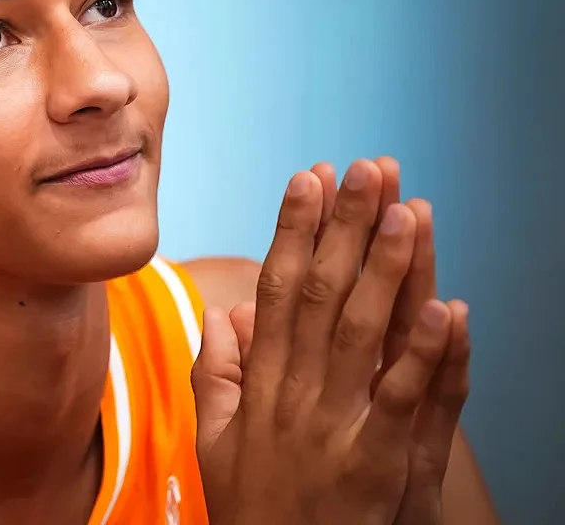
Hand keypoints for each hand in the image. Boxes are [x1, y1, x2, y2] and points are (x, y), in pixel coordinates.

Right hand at [192, 160, 468, 524]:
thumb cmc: (252, 508)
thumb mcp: (216, 439)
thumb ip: (217, 373)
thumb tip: (224, 313)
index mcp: (261, 382)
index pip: (276, 288)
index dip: (293, 230)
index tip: (308, 178)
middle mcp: (294, 391)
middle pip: (321, 293)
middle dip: (345, 226)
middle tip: (366, 169)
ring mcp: (334, 423)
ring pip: (361, 332)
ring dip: (385, 269)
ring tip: (406, 211)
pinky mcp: (374, 460)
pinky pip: (402, 399)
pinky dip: (424, 353)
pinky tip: (444, 308)